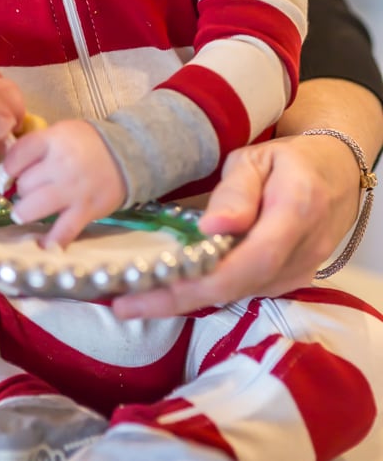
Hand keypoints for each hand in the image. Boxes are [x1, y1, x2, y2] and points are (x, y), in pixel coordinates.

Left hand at [3, 119, 125, 246]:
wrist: (130, 153)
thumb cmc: (89, 144)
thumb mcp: (62, 132)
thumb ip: (37, 146)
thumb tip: (8, 168)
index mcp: (54, 140)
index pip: (16, 156)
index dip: (9, 167)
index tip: (13, 172)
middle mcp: (62, 165)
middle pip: (24, 184)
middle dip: (24, 189)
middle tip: (32, 189)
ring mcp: (73, 190)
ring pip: (32, 208)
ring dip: (25, 213)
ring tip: (26, 213)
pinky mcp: (86, 211)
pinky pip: (63, 232)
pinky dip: (51, 241)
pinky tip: (42, 245)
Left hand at [112, 131, 362, 319]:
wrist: (336, 174)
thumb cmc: (288, 160)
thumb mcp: (256, 158)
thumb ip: (235, 191)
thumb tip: (211, 228)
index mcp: (295, 211)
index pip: (248, 260)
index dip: (200, 280)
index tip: (152, 284)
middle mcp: (302, 251)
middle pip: (237, 287)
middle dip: (178, 299)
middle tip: (124, 302)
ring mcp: (300, 272)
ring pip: (237, 295)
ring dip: (185, 300)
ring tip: (133, 298)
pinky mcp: (291, 282)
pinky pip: (244, 292)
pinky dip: (204, 293)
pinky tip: (169, 290)